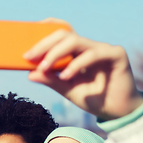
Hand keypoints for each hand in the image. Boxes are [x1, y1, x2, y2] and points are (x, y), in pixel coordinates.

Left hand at [24, 19, 142, 119]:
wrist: (116, 111)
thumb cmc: (92, 98)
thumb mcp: (66, 89)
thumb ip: (50, 80)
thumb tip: (30, 74)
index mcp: (77, 52)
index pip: (61, 33)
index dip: (45, 31)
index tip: (26, 42)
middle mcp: (89, 47)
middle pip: (64, 35)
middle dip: (44, 44)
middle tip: (29, 56)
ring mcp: (102, 49)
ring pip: (76, 41)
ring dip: (56, 53)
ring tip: (43, 68)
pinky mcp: (116, 54)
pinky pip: (93, 54)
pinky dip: (77, 64)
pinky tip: (66, 76)